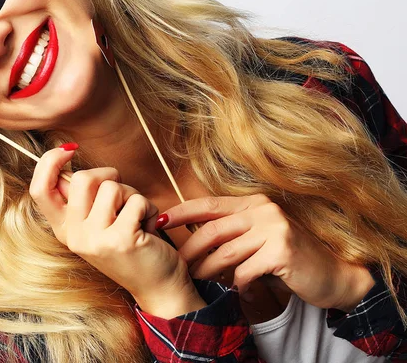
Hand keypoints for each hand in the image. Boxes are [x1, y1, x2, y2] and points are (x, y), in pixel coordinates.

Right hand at [29, 146, 203, 316]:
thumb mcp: (98, 225)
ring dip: (132, 195)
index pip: (39, 189)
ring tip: (137, 218)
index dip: (49, 161)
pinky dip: (148, 208)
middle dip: (108, 176)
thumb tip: (66, 158)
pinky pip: (136, 200)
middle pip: (81, 178)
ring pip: (111, 187)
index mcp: (65, 229)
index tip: (69, 149)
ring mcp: (95, 239)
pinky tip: (148, 229)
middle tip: (122, 194)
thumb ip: (83, 199)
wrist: (158, 287)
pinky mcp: (120, 240)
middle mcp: (74, 236)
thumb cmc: (132, 247)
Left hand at [159, 194, 374, 310]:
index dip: (181, 212)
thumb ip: (233, 231)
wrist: (333, 275)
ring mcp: (274, 229)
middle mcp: (263, 210)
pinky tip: (235, 290)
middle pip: (212, 230)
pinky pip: (244, 271)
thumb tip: (193, 236)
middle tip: (178, 265)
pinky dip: (235, 283)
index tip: (159, 221)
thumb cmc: (289, 258)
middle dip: (190, 250)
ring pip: (225, 252)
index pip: (208, 204)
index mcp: (253, 203)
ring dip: (207, 270)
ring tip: (198, 280)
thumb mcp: (259, 236)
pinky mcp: (281, 251)